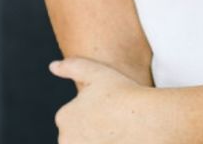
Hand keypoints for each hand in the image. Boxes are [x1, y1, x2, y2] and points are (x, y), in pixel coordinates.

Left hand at [50, 57, 174, 143]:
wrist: (149, 121)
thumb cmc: (126, 95)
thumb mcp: (98, 72)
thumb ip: (72, 67)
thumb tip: (53, 66)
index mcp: (64, 117)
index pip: (76, 119)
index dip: (97, 114)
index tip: (114, 111)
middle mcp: (66, 139)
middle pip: (80, 137)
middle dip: (96, 132)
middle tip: (119, 124)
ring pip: (90, 142)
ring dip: (101, 139)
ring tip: (122, 134)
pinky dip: (109, 143)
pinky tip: (122, 139)